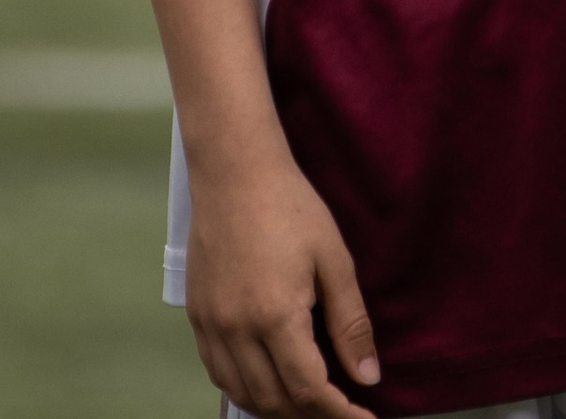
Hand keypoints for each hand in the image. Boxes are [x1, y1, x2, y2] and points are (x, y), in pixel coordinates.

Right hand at [183, 139, 380, 415]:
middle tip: (339, 407)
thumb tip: (368, 376)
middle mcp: (237, 330)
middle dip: (310, 414)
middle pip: (273, 401)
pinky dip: (244, 388)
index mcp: (276, 316)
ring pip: (243, 393)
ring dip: (276, 407)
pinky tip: (266, 380)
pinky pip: (219, 373)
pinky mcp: (197, 317)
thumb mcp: (334, 259)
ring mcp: (212, 326)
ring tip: (307, 400)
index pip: (308, 390)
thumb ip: (351, 323)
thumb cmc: (291, 206)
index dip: (338, 413)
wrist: (235, 171)